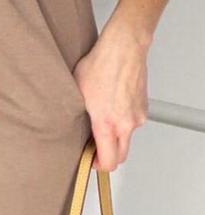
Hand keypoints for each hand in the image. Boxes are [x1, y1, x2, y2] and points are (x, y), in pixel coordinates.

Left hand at [73, 18, 149, 171]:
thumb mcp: (77, 95)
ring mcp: (138, 117)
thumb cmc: (100, 66)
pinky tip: (113, 109)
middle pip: (120, 156)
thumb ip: (77, 118)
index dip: (97, 166)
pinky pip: (132, 124)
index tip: (89, 160)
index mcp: (108, 125)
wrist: (123, 47)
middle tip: (94, 148)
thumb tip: (71, 130)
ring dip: (116, 139)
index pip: (108, 162)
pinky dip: (123, 124)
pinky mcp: (143, 108)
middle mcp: (127, 124)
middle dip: (107, 157)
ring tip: (102, 122)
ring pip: (127, 139)